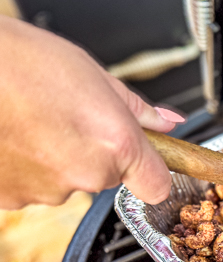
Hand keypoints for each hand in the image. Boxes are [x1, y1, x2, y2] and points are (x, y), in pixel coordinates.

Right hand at [0, 16, 182, 208]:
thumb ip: (137, 109)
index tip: (145, 160)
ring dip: (54, 159)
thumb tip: (167, 124)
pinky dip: (23, 167)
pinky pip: (29, 186)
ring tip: (31, 120)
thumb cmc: (20, 62)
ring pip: (64, 181)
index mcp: (117, 146)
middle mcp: (86, 176)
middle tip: (67, 117)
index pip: (157, 186)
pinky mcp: (10, 199)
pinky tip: (11, 135)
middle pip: (105, 177)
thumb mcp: (94, 75)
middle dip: (93, 152)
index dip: (151, 172)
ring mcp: (46, 192)